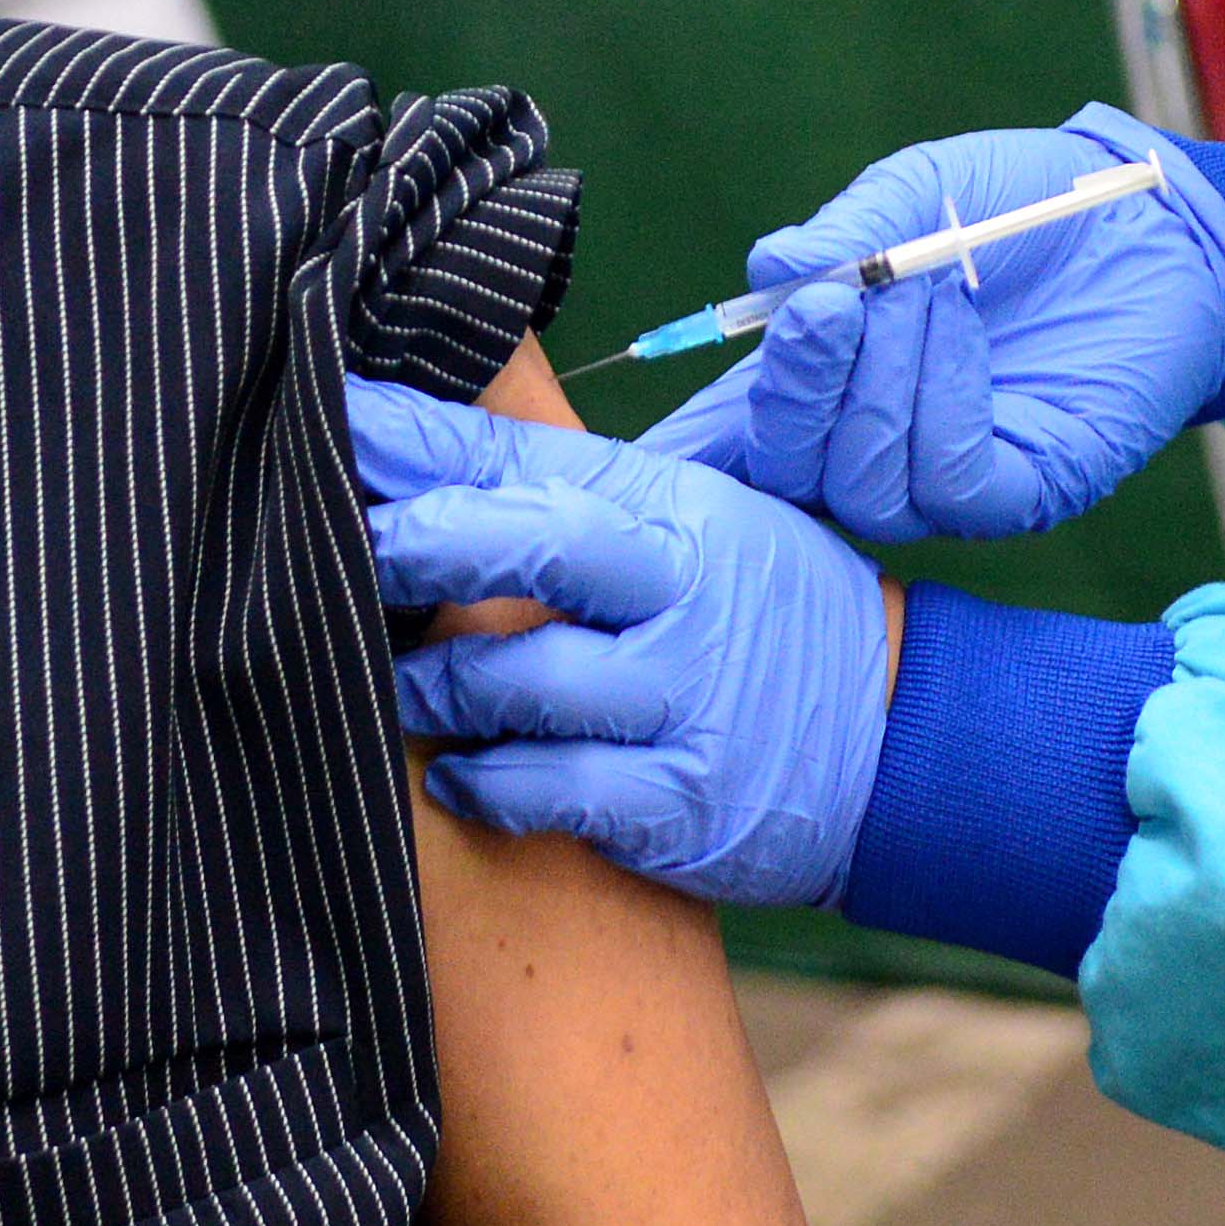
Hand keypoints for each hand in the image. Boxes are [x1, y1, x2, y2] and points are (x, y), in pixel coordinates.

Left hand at [355, 381, 893, 907]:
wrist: (893, 735)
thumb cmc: (751, 616)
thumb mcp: (689, 526)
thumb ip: (567, 493)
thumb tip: (405, 450)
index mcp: (673, 506)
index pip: (526, 455)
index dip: (417, 442)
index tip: (331, 424)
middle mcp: (683, 589)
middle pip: (535, 545)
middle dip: (421, 542)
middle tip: (339, 549)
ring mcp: (687, 696)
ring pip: (524, 680)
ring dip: (433, 687)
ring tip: (390, 689)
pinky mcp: (682, 800)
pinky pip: (552, 792)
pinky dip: (486, 783)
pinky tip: (454, 776)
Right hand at [636, 109, 1224, 544]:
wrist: (1148, 219)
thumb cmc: (1020, 204)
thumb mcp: (917, 196)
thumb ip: (844, 238)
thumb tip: (769, 274)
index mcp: (817, 383)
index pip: (725, 446)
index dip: (674, 463)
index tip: (629, 457)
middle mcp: (865, 445)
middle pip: (782, 475)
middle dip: (793, 391)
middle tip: (831, 304)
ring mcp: (940, 480)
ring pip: (862, 482)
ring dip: (883, 381)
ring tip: (931, 286)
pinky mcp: (1019, 492)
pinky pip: (949, 483)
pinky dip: (943, 402)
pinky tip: (965, 331)